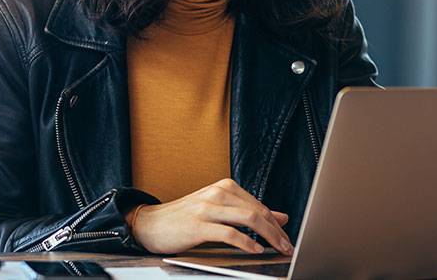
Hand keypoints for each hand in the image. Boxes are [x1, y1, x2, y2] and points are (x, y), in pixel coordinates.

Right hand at [128, 178, 293, 255]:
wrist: (149, 223)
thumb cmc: (184, 218)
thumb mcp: (219, 210)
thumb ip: (248, 212)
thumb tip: (280, 217)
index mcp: (225, 187)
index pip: (260, 205)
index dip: (277, 223)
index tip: (287, 238)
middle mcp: (218, 193)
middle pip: (258, 211)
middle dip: (277, 231)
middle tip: (288, 246)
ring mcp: (208, 207)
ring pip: (248, 219)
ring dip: (268, 236)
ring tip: (277, 248)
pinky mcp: (198, 225)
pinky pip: (229, 233)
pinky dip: (246, 242)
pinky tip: (255, 249)